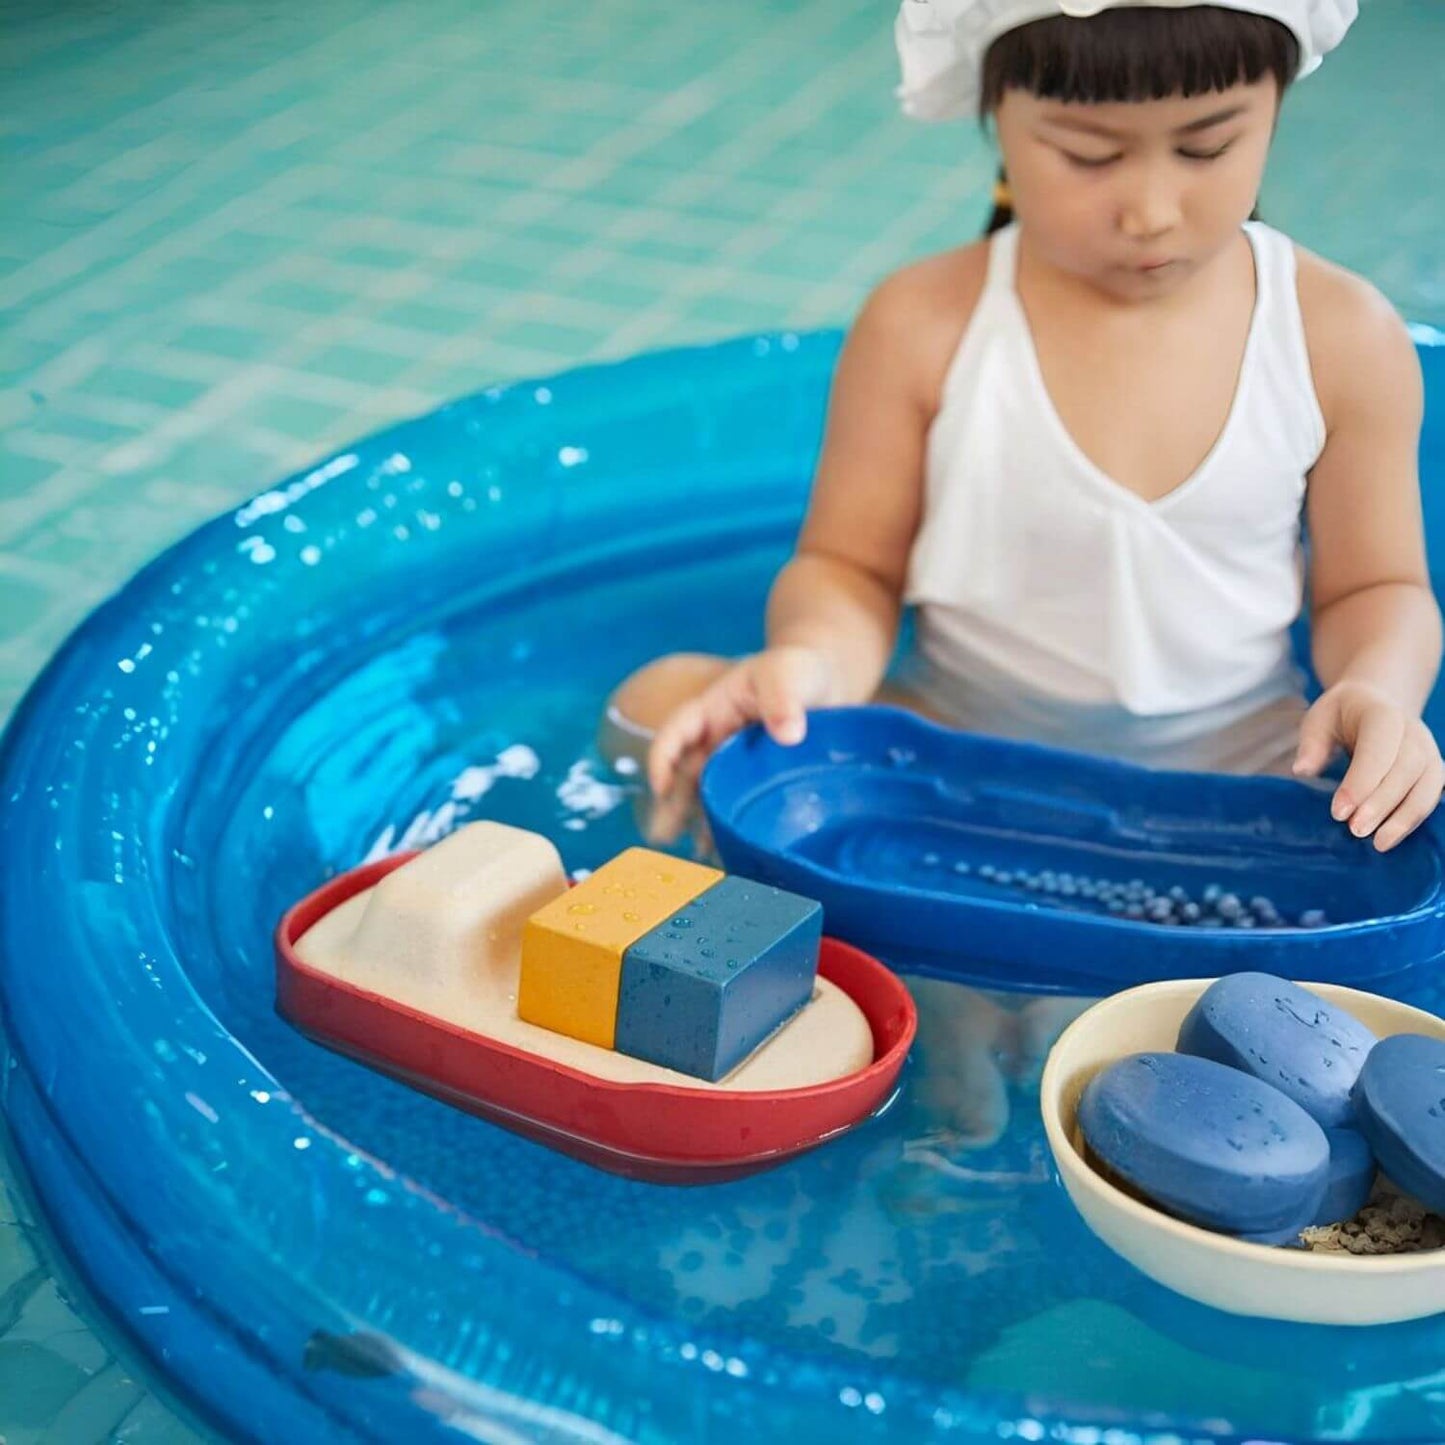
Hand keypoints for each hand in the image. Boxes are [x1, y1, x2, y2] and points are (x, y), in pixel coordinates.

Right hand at [645, 646, 835, 842]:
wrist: (828, 684)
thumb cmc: (800, 670)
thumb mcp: (789, 673)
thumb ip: (784, 698)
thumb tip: (789, 734)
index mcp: (713, 709)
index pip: (677, 731)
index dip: (663, 757)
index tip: (661, 787)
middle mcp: (716, 741)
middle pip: (686, 774)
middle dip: (672, 806)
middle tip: (662, 837)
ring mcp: (735, 765)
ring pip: (708, 797)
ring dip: (698, 825)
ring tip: (695, 858)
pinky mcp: (756, 784)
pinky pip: (736, 808)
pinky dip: (730, 831)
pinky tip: (730, 855)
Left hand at [1293, 681, 1444, 850]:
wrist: (1375, 703)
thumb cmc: (1341, 715)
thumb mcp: (1319, 718)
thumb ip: (1312, 744)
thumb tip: (1302, 770)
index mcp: (1382, 714)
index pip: (1379, 748)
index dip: (1361, 781)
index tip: (1339, 812)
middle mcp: (1413, 731)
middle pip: (1406, 769)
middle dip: (1381, 804)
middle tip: (1355, 830)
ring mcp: (1428, 751)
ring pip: (1427, 786)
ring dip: (1404, 818)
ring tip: (1379, 844)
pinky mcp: (1434, 770)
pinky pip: (1431, 796)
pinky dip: (1414, 819)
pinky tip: (1393, 837)